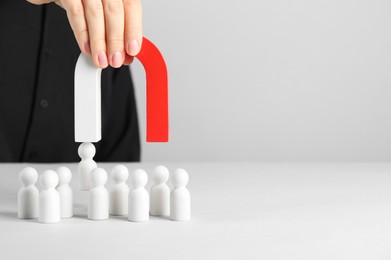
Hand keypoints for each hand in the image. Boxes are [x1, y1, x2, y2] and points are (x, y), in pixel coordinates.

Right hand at [27, 0, 141, 67]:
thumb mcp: (103, 10)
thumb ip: (117, 29)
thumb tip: (125, 53)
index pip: (132, 5)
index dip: (133, 29)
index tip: (132, 50)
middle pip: (114, 10)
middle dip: (116, 40)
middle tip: (116, 59)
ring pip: (95, 13)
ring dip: (99, 41)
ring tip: (101, 58)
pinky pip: (75, 12)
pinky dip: (82, 33)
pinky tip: (86, 48)